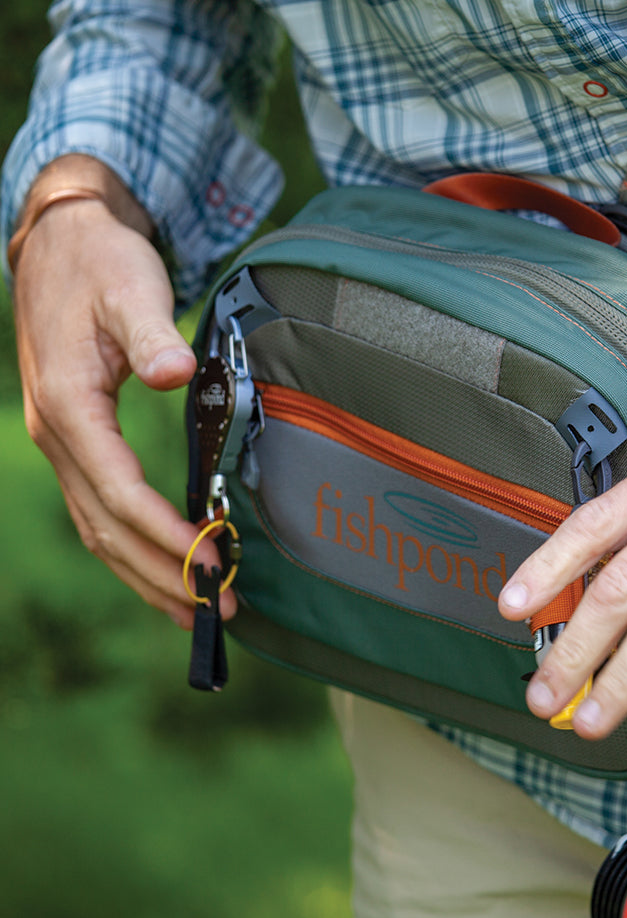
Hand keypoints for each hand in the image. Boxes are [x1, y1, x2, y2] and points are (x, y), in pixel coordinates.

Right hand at [11, 157, 235, 626]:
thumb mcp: (129, 290)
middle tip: (214, 610)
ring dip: (147, 574)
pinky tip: (165, 568)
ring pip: (100, 531)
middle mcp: (60, 437)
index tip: (209, 562)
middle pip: (108, 529)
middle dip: (162, 574)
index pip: (120, 493)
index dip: (165, 534)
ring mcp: (65, 445)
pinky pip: (103, 512)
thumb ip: (151, 333)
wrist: (62, 243)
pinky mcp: (79, 443)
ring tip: (194, 612)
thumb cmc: (100, 265)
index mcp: (70, 409)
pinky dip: (134, 548)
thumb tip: (172, 372)